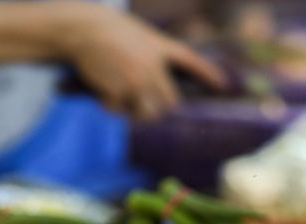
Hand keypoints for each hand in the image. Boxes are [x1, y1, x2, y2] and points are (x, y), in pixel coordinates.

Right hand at [59, 4, 223, 119]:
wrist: (82, 29)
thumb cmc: (106, 31)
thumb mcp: (137, 34)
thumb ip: (151, 56)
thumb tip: (155, 89)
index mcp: (159, 47)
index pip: (191, 61)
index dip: (208, 74)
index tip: (223, 84)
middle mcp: (153, 67)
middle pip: (169, 103)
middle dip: (159, 108)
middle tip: (144, 105)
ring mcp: (137, 81)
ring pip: (147, 113)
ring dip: (136, 112)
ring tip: (122, 99)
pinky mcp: (119, 92)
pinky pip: (119, 111)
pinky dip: (110, 106)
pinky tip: (102, 89)